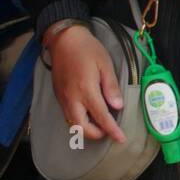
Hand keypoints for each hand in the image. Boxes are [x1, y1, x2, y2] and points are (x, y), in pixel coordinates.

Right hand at [48, 25, 126, 142]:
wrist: (64, 40)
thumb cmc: (87, 49)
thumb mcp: (105, 64)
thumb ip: (111, 87)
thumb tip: (118, 106)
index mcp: (86, 90)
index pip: (101, 117)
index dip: (112, 130)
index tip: (121, 139)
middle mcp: (72, 98)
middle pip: (82, 128)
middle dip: (96, 134)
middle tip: (110, 129)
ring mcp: (63, 98)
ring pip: (73, 124)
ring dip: (86, 129)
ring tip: (100, 123)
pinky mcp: (58, 96)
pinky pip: (68, 115)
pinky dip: (78, 120)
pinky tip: (88, 113)